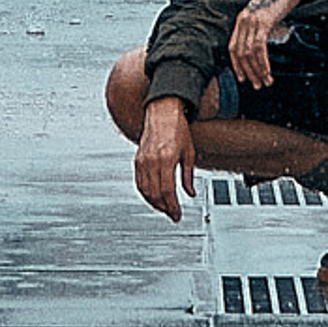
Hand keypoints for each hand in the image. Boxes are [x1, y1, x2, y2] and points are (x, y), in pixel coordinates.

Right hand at [135, 97, 196, 221]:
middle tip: (172, 214)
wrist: (163, 112)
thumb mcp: (188, 153)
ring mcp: (142, 160)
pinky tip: (153, 197)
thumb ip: (188, 176)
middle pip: (155, 194)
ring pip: (145, 191)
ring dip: (154, 203)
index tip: (177, 215)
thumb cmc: (177, 128)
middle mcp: (152, 160)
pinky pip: (139, 182)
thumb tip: (190, 193)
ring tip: (164, 208)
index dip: (172, 207)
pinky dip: (146, 193)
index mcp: (167, 158)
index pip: (168, 191)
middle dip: (164, 208)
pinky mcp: (137, 160)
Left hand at [227, 0, 298, 92]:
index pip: (232, 48)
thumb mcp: (263, 20)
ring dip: (257, 70)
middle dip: (248, 71)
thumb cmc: (277, 4)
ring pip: (249, 53)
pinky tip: (268, 71)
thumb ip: (258, 34)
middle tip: (256, 84)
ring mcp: (252, 21)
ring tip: (265, 81)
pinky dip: (263, 62)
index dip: (236, 65)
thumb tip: (258, 55)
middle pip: (240, 52)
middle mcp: (243, 20)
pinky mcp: (263, 22)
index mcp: (241, 20)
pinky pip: (259, 47)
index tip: (243, 78)